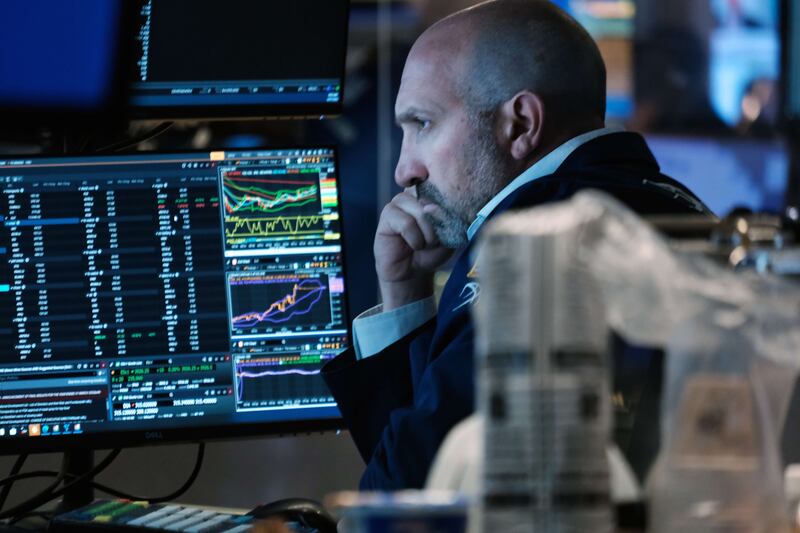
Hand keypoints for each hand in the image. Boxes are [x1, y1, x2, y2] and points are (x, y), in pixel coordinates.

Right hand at [374, 190, 453, 310]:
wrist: (411, 272)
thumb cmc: (430, 252)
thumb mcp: (448, 238)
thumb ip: (446, 221)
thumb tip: (430, 207)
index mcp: (431, 195)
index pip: (443, 190)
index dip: (449, 210)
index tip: (449, 227)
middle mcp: (414, 194)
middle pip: (434, 203)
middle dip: (438, 229)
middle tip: (433, 243)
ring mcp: (399, 202)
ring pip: (421, 213)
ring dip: (427, 236)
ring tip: (423, 245)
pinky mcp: (387, 215)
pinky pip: (407, 224)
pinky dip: (415, 240)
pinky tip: (412, 246)